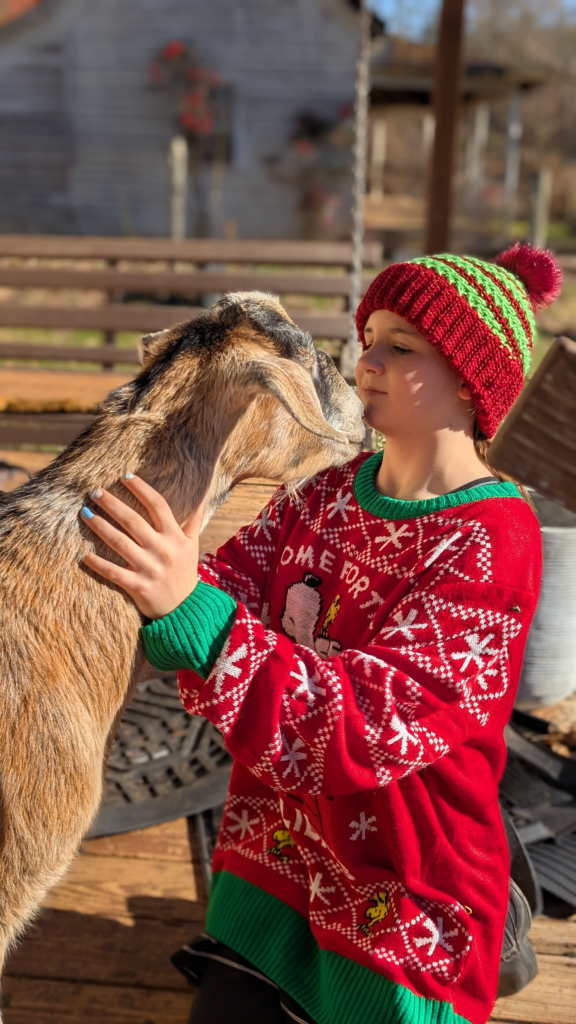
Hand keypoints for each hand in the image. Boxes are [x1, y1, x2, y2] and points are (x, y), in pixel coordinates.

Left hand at [80, 474, 201, 619]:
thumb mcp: (192, 544)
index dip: (141, 489)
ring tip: (85, 513)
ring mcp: (150, 568)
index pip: (158, 506)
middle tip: (95, 491)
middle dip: (112, 504)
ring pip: (120, 543)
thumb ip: (193, 519)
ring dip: (100, 526)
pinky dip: (98, 563)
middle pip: (133, 521)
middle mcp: (162, 550)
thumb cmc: (185, 572)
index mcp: (175, 537)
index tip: (125, 476)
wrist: (185, 609)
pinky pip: (114, 572)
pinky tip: (84, 554)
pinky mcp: (138, 586)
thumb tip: (200, 494)